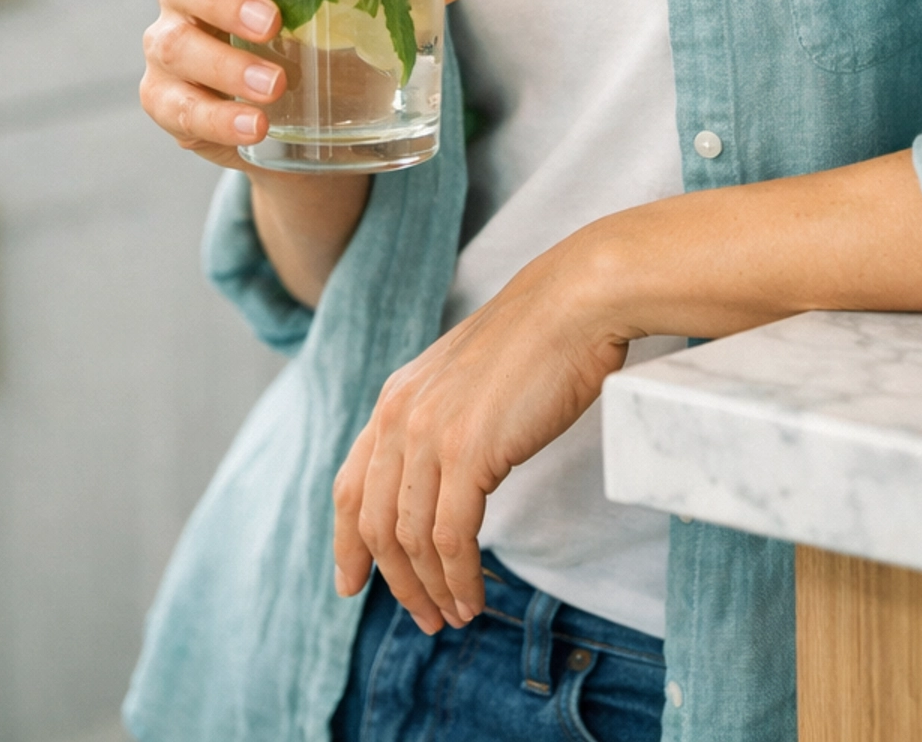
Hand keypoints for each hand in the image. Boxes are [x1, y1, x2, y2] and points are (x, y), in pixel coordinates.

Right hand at [140, 0, 478, 171]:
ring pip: (174, 46)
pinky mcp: (174, 104)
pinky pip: (178, 109)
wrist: (315, 125)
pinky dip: (216, 118)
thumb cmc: (332, 35)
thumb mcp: (368, 5)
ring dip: (225, 65)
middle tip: (274, 21)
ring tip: (276, 86)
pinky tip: (255, 127)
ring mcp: (174, 48)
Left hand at [332, 234, 627, 628]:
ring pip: (411, 538)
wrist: (574, 302)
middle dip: (395, 582)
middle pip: (376, 523)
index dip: (346, 542)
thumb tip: (440, 472)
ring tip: (454, 615)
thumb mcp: (465, 377)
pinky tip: (473, 597)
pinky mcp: (469, 450)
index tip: (351, 583)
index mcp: (395, 398)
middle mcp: (400, 415)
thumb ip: (439, 418)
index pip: (350, 485)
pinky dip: (459, 578)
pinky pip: (451, 537)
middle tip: (423, 617)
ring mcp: (431, 433)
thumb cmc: (537, 339)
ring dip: (430, 589)